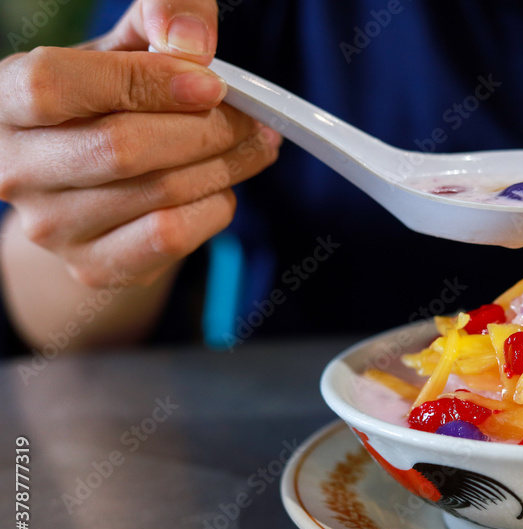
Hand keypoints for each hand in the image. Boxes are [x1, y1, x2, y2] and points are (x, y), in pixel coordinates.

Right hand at [0, 0, 280, 287]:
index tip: (210, 83)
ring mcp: (51, 227)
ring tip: (255, 145)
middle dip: (207, 129)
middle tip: (254, 119)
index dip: (145, 82)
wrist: (85, 192)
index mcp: (5, 101)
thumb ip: (155, 23)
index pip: (57, 85)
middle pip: (122, 149)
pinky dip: (214, 208)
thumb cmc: (104, 108)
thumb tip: (192, 40)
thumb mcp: (119, 52)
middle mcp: (15, 169)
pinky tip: (221, 187)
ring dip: (226, 166)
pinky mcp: (93, 267)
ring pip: (160, 194)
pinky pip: (172, 237)